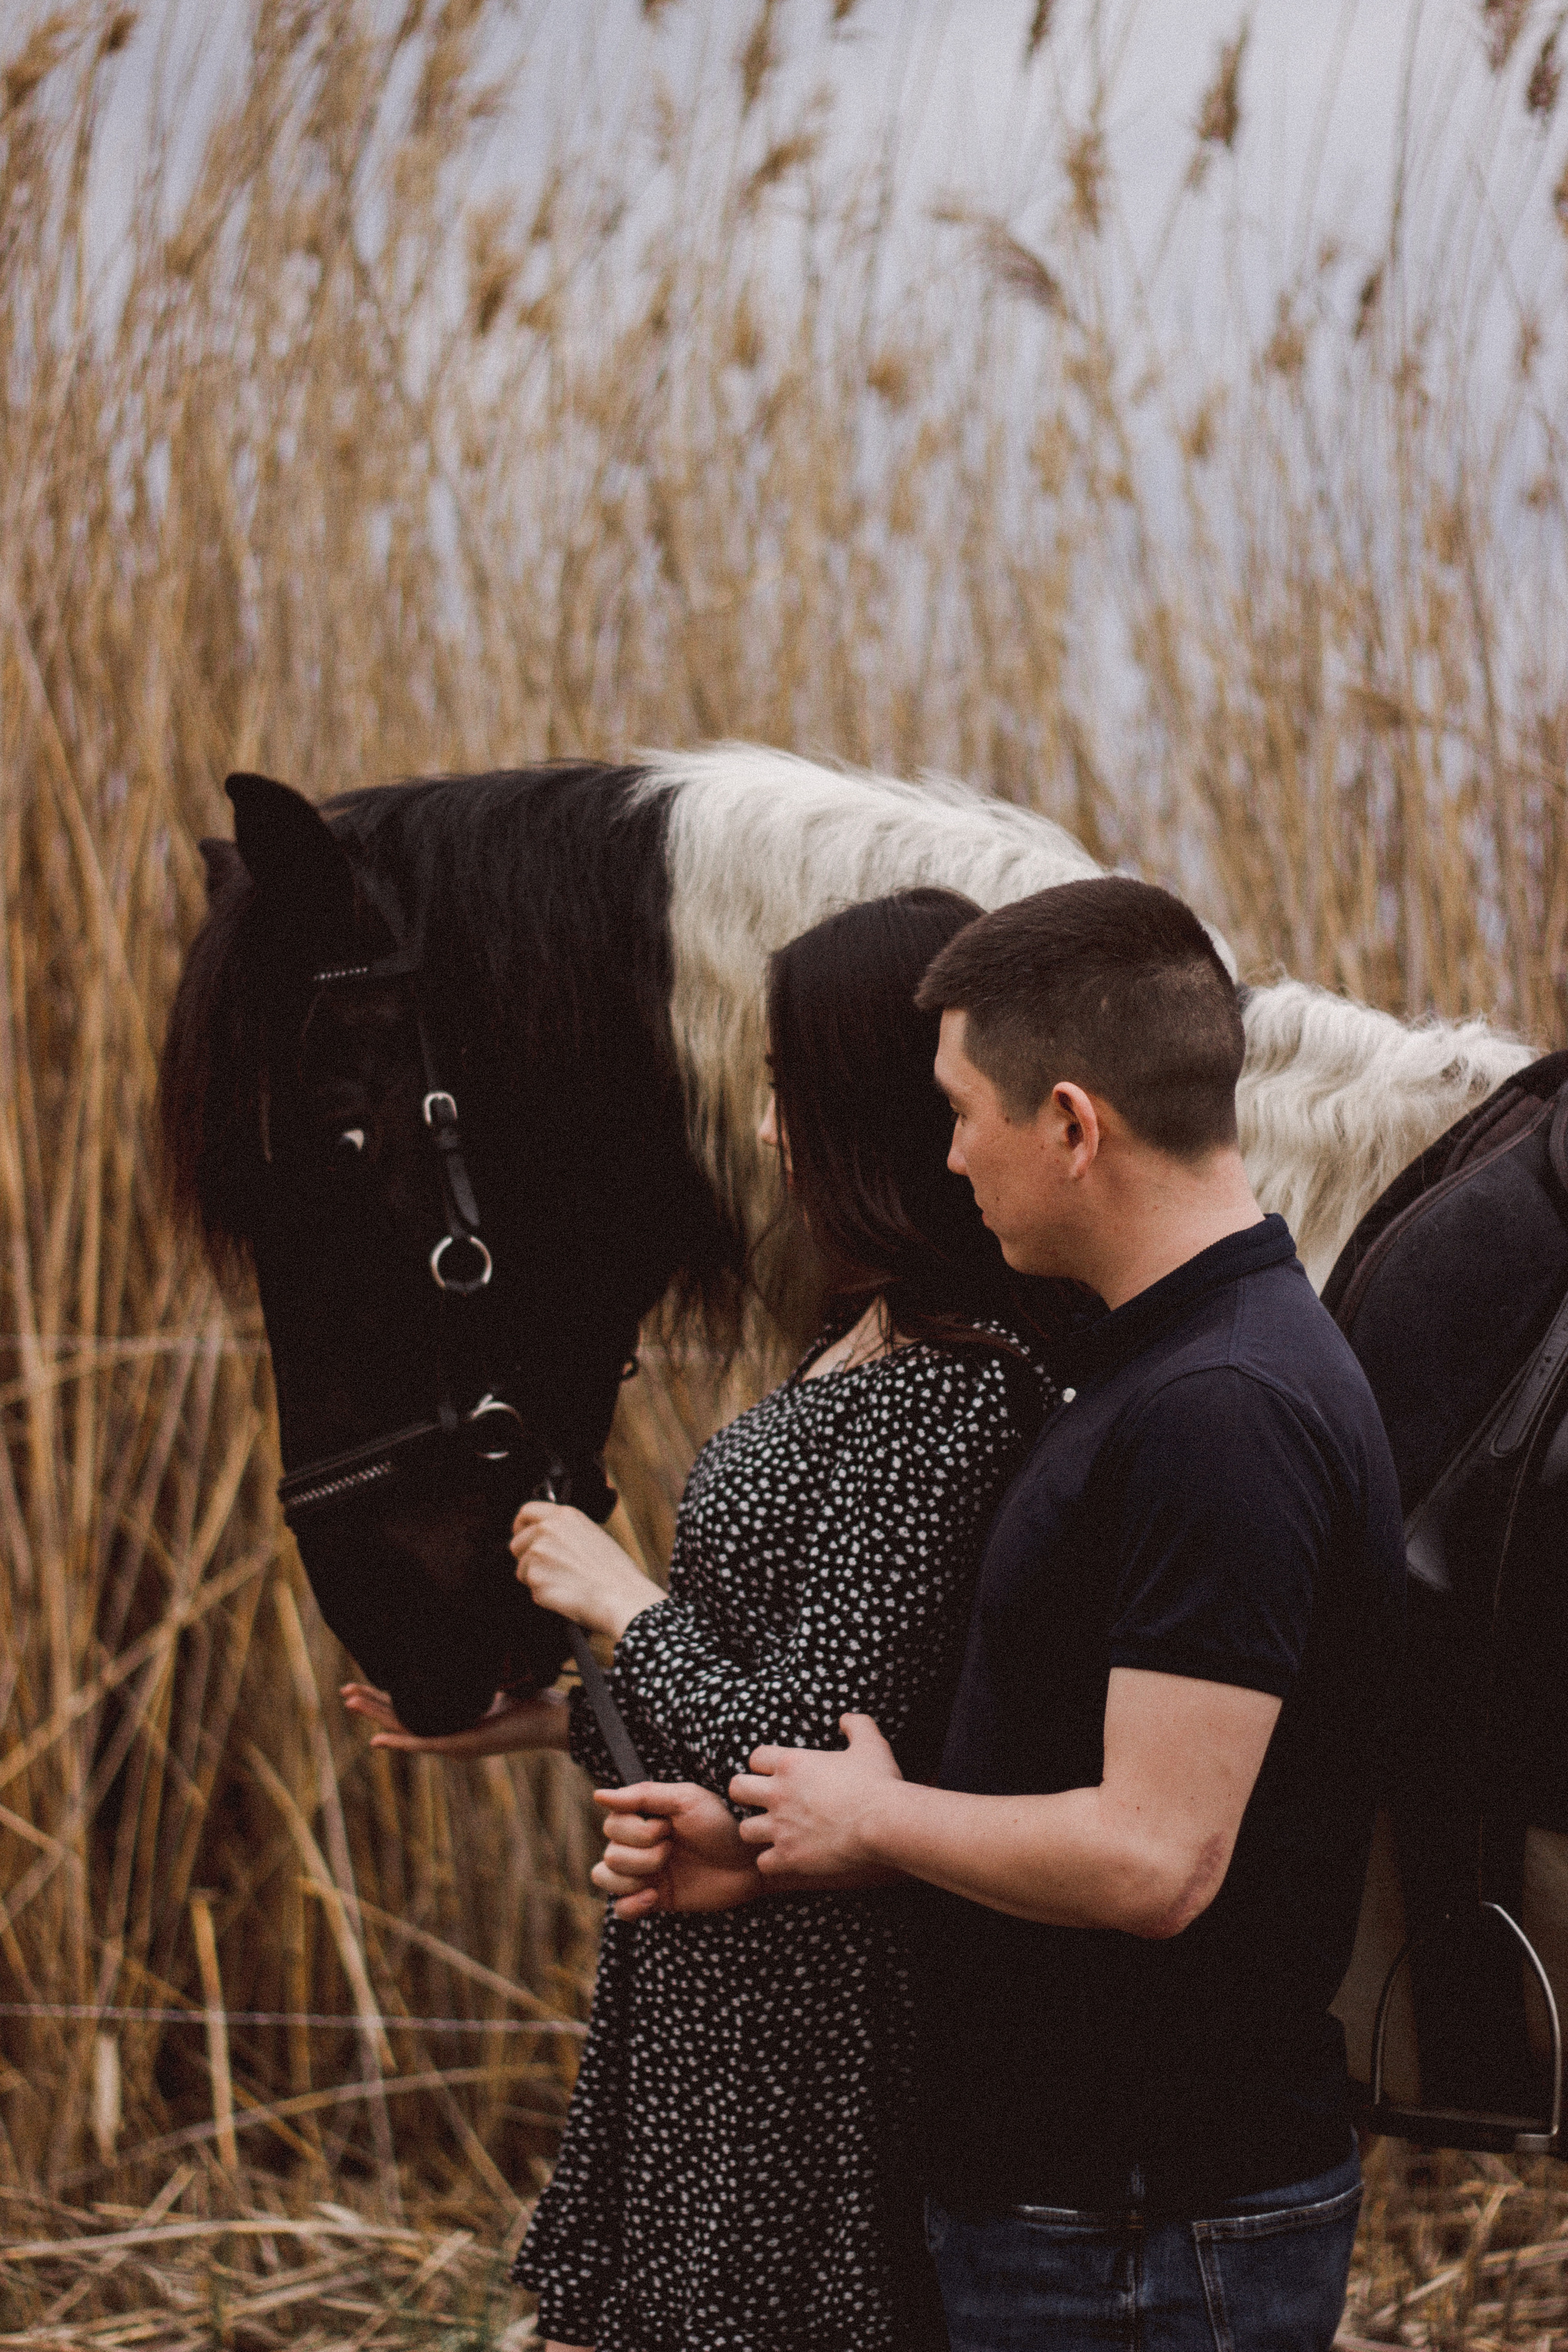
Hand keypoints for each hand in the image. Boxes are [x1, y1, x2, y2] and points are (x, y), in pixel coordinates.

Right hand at [340, 1682, 569, 1754]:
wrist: (553, 1719)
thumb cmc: (532, 1701)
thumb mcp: (497, 1681)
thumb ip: (477, 1671)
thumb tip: (465, 1641)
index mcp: (455, 1716)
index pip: (413, 1705)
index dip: (386, 1695)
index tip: (362, 1683)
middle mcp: (450, 1730)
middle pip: (401, 1716)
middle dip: (372, 1703)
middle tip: (344, 1693)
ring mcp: (454, 1741)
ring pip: (406, 1728)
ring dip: (377, 1716)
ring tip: (351, 1703)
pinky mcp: (463, 1746)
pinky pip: (425, 1743)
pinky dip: (401, 1740)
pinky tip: (378, 1738)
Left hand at [510, 1501, 664, 1640]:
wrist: (620, 1596)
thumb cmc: (614, 1571)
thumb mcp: (592, 1535)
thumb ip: (564, 1532)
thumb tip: (546, 1539)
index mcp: (563, 1516)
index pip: (526, 1512)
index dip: (521, 1527)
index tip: (522, 1536)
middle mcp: (546, 1530)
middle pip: (517, 1543)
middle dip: (527, 1557)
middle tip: (549, 1570)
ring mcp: (537, 1554)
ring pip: (523, 1569)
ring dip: (537, 1578)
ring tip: (566, 1583)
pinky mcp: (534, 1578)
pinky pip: (531, 1589)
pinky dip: (544, 1595)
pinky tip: (566, 1593)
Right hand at [590, 1780, 760, 1918]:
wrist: (747, 1863)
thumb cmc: (719, 1824)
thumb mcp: (685, 1800)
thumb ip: (642, 1796)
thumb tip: (598, 1795)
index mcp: (642, 1818)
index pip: (611, 1826)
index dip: (638, 1831)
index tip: (668, 1828)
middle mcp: (637, 1845)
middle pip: (610, 1854)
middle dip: (643, 1855)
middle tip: (673, 1849)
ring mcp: (643, 1873)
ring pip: (606, 1879)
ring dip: (635, 1877)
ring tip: (664, 1873)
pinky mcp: (652, 1900)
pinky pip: (619, 1910)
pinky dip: (631, 1905)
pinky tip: (655, 1897)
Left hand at [730, 1713, 903, 1876]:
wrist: (885, 1823)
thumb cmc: (878, 1782)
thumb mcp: (870, 1744)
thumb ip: (857, 1725)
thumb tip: (845, 1719)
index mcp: (792, 1764)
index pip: (754, 1757)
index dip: (763, 1765)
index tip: (776, 1774)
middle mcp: (779, 1794)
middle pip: (737, 1789)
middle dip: (746, 1795)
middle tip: (764, 1802)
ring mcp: (781, 1827)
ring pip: (745, 1830)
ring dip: (758, 1831)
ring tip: (775, 1833)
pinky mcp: (789, 1856)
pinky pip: (763, 1863)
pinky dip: (773, 1861)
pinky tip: (788, 1857)